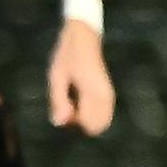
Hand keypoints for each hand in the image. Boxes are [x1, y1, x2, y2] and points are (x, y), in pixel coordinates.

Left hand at [49, 19, 115, 134]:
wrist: (84, 39)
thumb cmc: (67, 56)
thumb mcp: (57, 77)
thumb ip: (58, 101)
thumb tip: (59, 124)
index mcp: (93, 92)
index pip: (88, 123)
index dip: (72, 122)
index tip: (62, 107)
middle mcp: (106, 96)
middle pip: (96, 126)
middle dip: (79, 122)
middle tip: (66, 105)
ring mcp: (110, 95)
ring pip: (102, 122)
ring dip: (85, 118)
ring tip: (71, 101)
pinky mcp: (109, 94)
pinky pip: (104, 114)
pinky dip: (91, 113)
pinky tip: (78, 101)